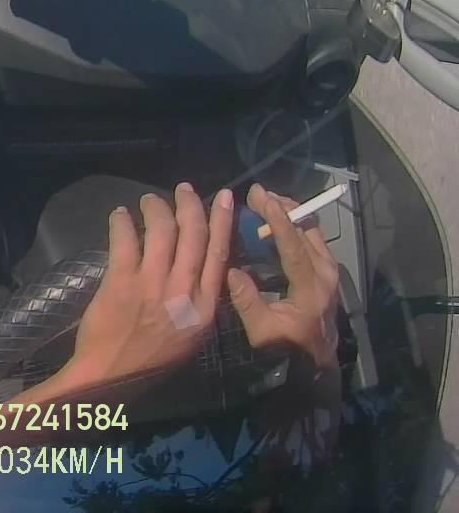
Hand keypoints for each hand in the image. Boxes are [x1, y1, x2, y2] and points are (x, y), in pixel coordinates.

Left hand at [60, 183, 234, 388]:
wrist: (110, 375)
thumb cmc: (151, 359)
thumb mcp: (191, 335)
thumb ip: (198, 301)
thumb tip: (197, 266)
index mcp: (205, 307)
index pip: (219, 254)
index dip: (223, 222)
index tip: (225, 198)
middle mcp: (184, 292)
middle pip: (193, 235)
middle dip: (190, 205)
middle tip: (184, 189)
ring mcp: (152, 285)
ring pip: (161, 230)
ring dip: (156, 208)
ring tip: (149, 200)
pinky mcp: (121, 281)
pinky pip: (125, 240)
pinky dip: (122, 222)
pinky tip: (119, 215)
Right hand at [226, 184, 338, 370]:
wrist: (314, 365)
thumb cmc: (285, 349)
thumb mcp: (261, 331)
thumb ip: (247, 301)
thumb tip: (230, 270)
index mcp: (310, 288)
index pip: (294, 246)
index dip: (278, 220)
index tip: (262, 198)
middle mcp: (325, 274)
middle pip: (307, 230)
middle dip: (283, 207)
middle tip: (257, 193)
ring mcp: (329, 272)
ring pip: (312, 232)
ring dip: (290, 214)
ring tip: (265, 202)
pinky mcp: (326, 274)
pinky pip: (312, 241)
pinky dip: (294, 226)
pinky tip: (276, 222)